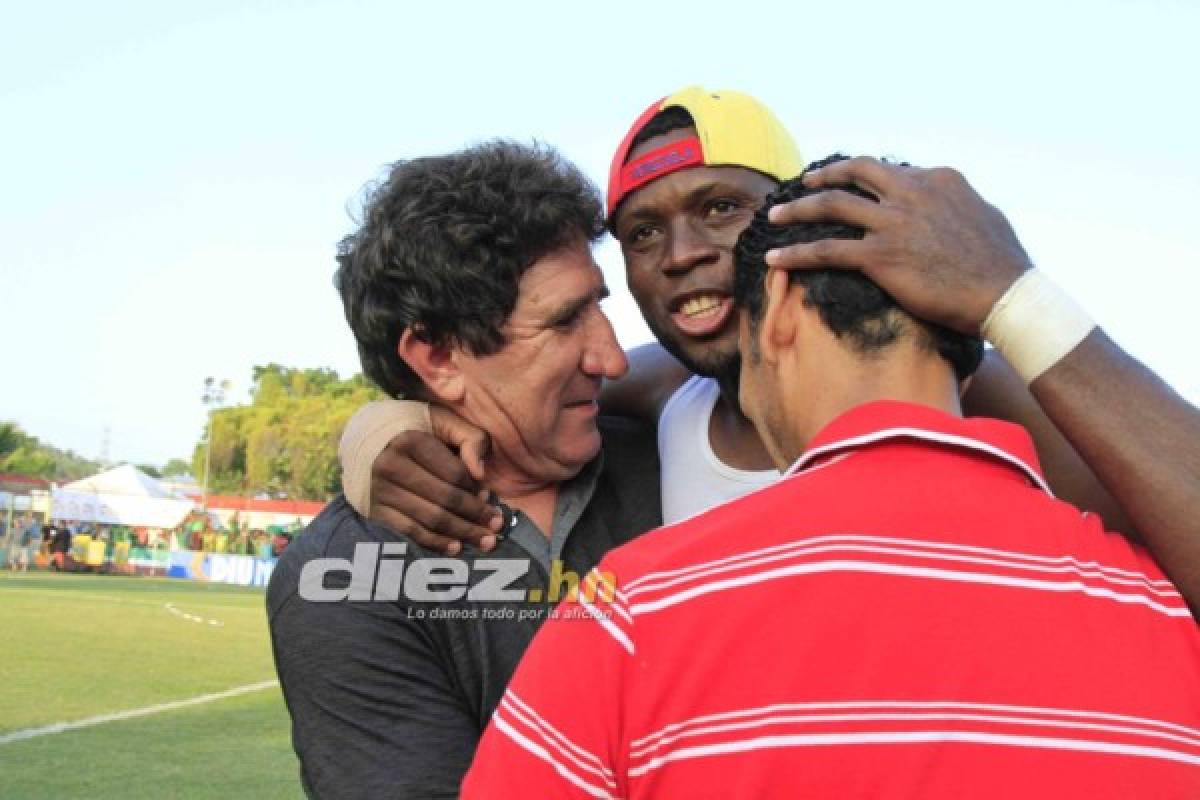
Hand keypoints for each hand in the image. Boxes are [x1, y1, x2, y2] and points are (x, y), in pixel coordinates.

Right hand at [369, 407, 502, 554]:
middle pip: (444, 499)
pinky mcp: (373, 509)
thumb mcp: (441, 420)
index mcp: (410, 440)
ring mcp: (379, 490)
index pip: (453, 473)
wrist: (361, 437)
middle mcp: (390, 466)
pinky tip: (456, 548)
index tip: (491, 498)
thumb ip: (469, 437)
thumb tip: (480, 474)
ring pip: (430, 519)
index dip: (475, 488)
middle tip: (497, 526)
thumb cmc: (412, 427)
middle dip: (475, 516)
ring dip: (461, 533)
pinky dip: (434, 542)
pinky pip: (409, 531)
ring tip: (486, 542)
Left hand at [765, 157, 1033, 334]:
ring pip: (830, 205)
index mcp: (938, 179)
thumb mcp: (984, 215)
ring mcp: (892, 222)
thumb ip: (957, 205)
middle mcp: (911, 192)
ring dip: (797, 208)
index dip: (867, 177)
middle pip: (854, 173)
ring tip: (775, 214)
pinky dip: (795, 253)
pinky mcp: (879, 256)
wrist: (1006, 294)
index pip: (891, 171)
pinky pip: (824, 250)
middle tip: (804, 182)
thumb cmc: (1003, 264)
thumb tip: (950, 207)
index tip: (851, 185)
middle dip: (824, 175)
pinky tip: (775, 258)